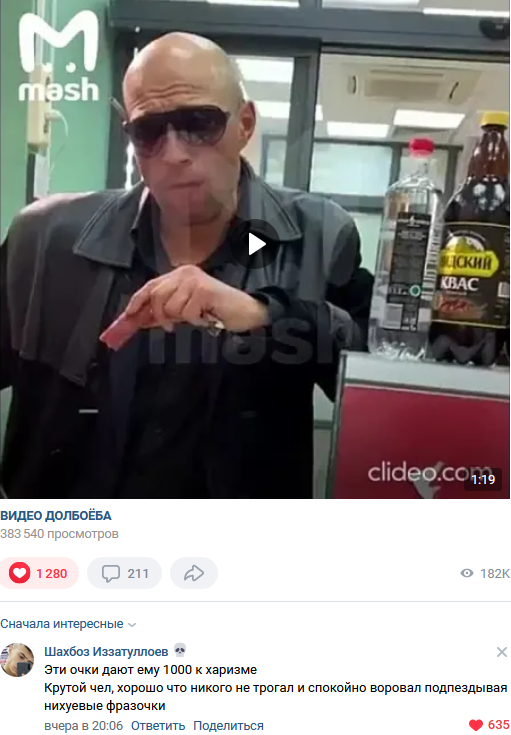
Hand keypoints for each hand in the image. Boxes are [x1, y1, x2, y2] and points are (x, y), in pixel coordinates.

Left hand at [100, 265, 269, 349]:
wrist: (246, 311)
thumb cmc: (216, 311)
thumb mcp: (185, 310)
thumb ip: (165, 311)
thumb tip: (140, 319)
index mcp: (180, 274)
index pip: (151, 285)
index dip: (137, 301)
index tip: (127, 316)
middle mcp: (185, 273)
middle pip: (157, 297)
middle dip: (160, 316)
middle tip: (170, 327)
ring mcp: (195, 281)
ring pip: (171, 308)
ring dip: (183, 319)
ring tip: (199, 316)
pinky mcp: (204, 291)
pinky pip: (187, 314)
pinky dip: (196, 321)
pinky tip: (207, 317)